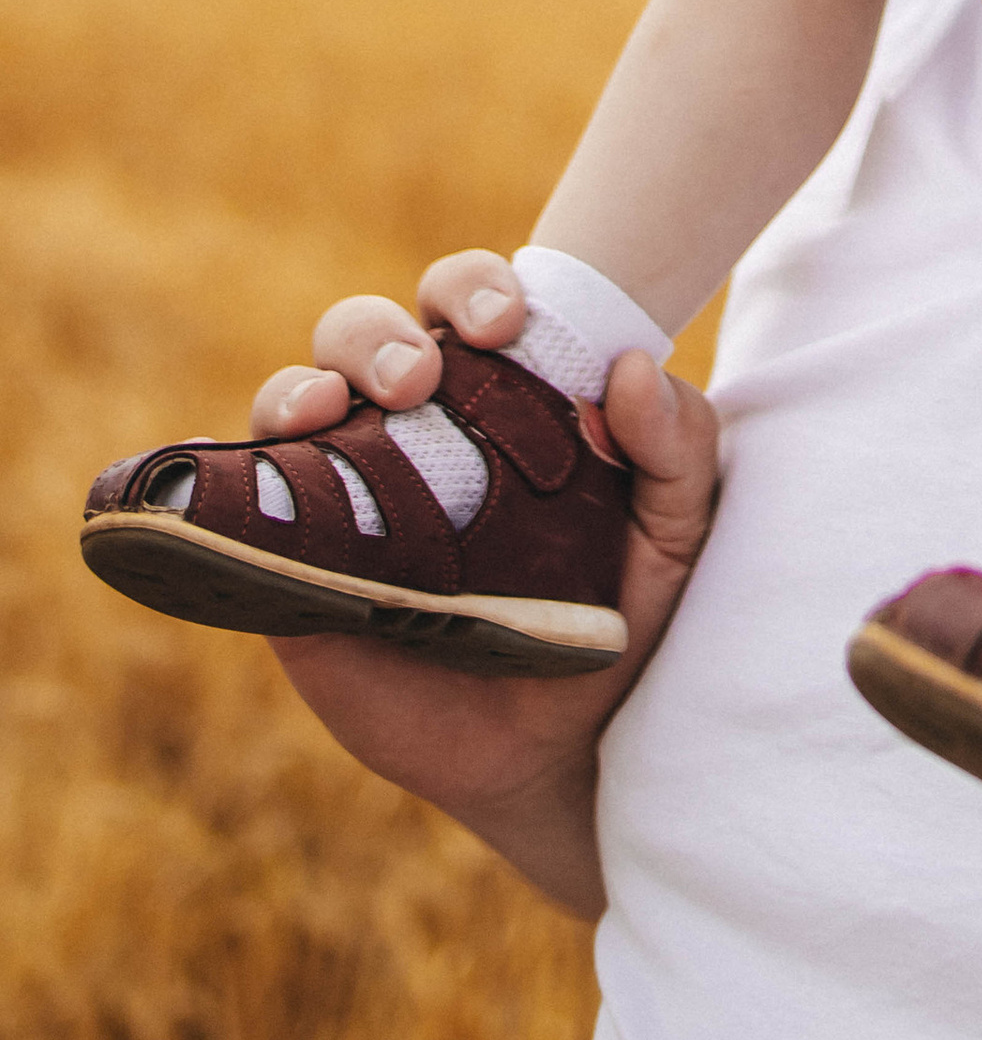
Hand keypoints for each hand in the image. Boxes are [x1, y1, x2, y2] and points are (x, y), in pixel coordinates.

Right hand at [250, 255, 720, 917]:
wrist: (559, 751)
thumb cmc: (619, 619)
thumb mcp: (674, 530)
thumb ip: (676, 445)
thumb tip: (633, 368)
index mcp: (498, 396)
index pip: (468, 304)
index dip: (474, 287)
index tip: (507, 322)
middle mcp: (413, 428)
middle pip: (369, 332)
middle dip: (382, 333)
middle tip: (424, 377)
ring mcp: (348, 494)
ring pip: (300, 392)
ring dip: (309, 381)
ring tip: (334, 407)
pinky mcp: (298, 569)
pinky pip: (251, 496)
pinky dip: (247, 460)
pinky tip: (281, 455)